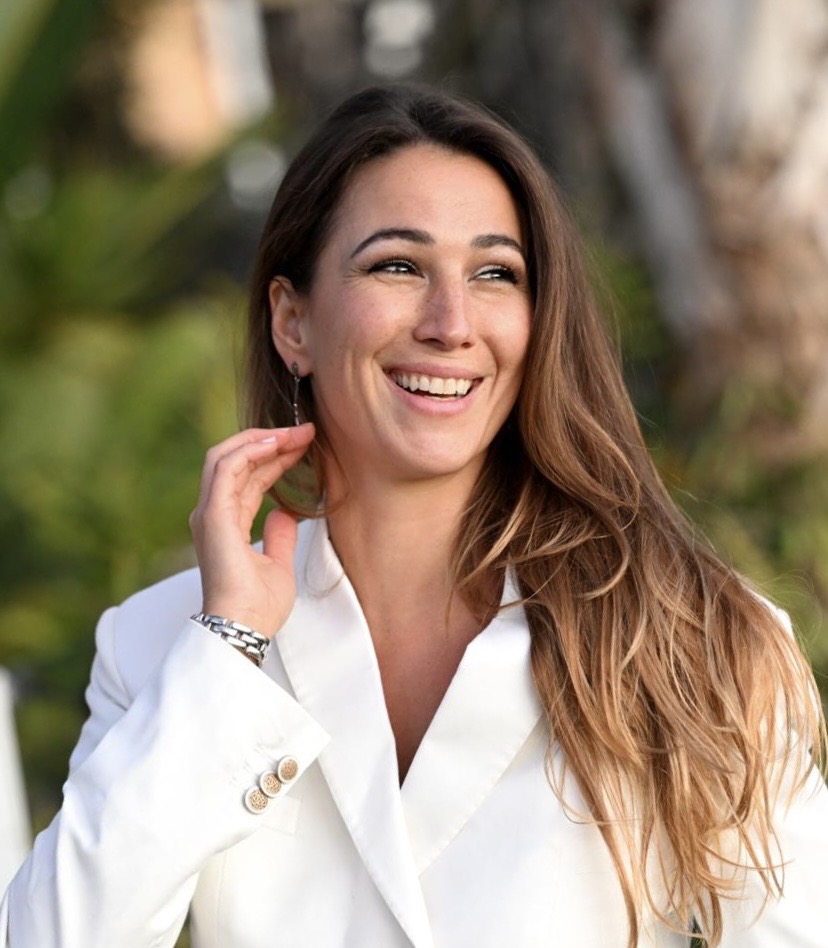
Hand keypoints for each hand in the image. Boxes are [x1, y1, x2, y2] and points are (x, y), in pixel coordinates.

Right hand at [189, 424, 315, 637]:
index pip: (249, 478)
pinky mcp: (213, 516)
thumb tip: (285, 514)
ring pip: (228, 457)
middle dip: (271, 441)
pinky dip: (249, 450)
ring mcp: (209, 513)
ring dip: (263, 439)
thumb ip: (279, 536)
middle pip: (238, 461)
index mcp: (226, 524)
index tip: (306, 444)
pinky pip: (226, 469)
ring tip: (296, 432)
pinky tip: (275, 441)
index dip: (276, 457)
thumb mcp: (278, 564)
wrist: (244, 628)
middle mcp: (213, 514)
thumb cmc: (258, 607)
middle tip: (305, 431)